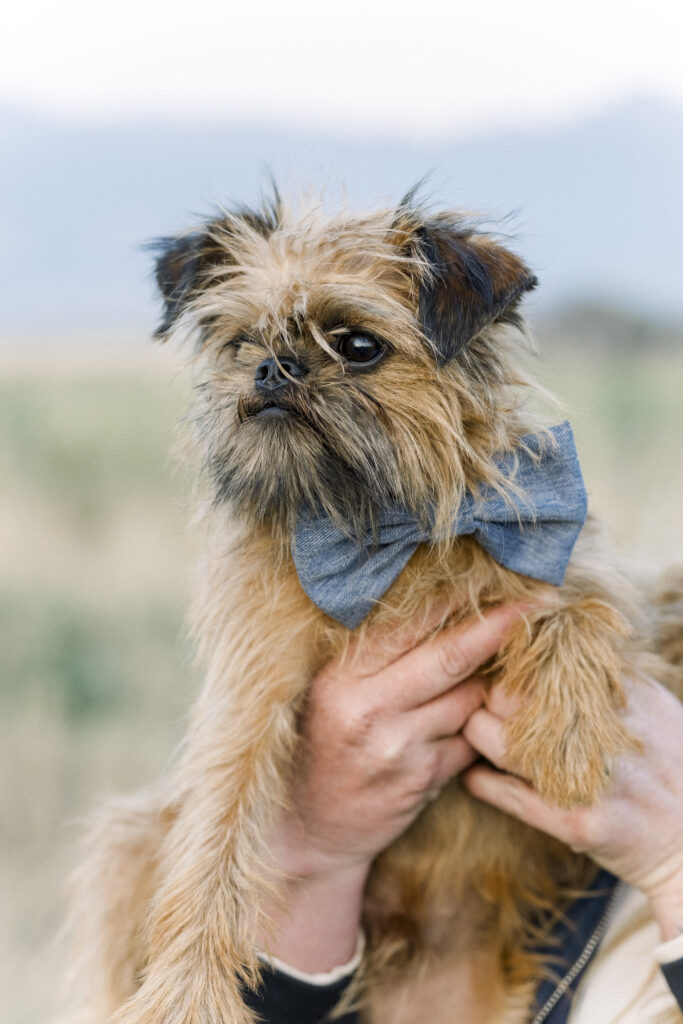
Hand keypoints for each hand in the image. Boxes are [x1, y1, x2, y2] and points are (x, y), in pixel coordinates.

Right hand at [259, 603, 525, 970]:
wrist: (309, 829)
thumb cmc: (323, 746)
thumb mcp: (331, 693)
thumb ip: (376, 658)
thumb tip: (442, 609)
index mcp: (340, 680)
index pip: (407, 628)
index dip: (455, 601)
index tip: (493, 579)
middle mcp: (368, 712)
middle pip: (450, 658)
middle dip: (498, 627)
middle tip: (538, 601)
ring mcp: (399, 750)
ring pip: (470, 700)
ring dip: (492, 681)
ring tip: (512, 660)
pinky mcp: (424, 781)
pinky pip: (471, 741)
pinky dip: (484, 725)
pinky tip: (488, 714)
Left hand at [462, 676, 682, 940]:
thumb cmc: (669, 766)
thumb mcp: (652, 705)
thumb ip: (607, 674)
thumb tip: (561, 635)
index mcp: (617, 692)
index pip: (540, 659)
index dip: (512, 663)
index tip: (500, 668)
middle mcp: (597, 729)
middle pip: (508, 694)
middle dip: (487, 696)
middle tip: (479, 702)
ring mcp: (583, 776)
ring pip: (497, 742)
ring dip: (476, 735)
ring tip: (476, 735)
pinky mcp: (573, 820)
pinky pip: (505, 794)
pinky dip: (480, 781)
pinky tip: (473, 774)